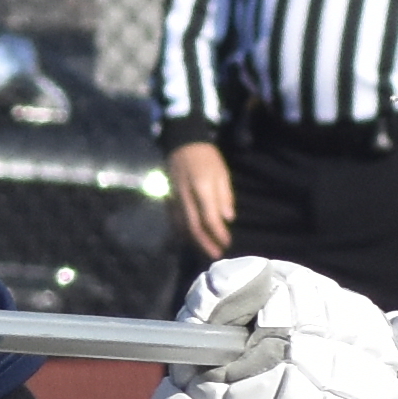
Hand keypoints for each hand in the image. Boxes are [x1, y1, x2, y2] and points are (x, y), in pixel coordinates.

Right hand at [164, 139, 234, 258]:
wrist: (182, 143)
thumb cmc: (207, 157)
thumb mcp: (222, 173)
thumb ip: (224, 195)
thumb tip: (228, 219)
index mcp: (201, 188)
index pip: (210, 217)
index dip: (218, 233)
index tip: (227, 243)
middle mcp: (186, 197)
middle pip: (194, 226)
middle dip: (205, 243)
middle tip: (216, 255)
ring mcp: (175, 199)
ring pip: (182, 226)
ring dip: (194, 241)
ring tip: (205, 251)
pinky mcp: (169, 199)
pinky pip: (174, 220)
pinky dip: (182, 232)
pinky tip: (189, 239)